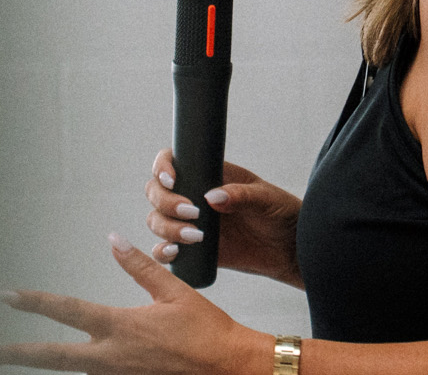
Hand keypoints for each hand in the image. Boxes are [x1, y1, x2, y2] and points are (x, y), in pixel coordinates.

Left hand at [0, 234, 267, 373]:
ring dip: (52, 364)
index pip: (68, 311)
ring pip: (74, 371)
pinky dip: (86, 370)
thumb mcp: (175, 292)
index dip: (35, 302)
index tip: (11, 295)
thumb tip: (116, 242)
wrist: (229, 366)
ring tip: (28, 356)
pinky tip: (82, 364)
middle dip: (19, 353)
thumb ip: (141, 267)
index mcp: (122, 327)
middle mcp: (111, 356)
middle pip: (52, 358)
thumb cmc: (207, 330)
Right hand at [146, 151, 303, 287]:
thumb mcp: (268, 200)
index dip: (163, 168)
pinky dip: (162, 251)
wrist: (290, 248)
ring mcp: (192, 223)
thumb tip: (213, 197)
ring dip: (167, 227)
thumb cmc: (282, 214)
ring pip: (157, 221)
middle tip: (193, 212)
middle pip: (157, 193)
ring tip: (197, 236)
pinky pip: (165, 250)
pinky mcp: (193, 250)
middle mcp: (196, 197)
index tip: (172, 180)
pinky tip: (174, 252)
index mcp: (212, 176)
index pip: (176, 162)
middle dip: (165, 202)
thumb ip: (243, 196)